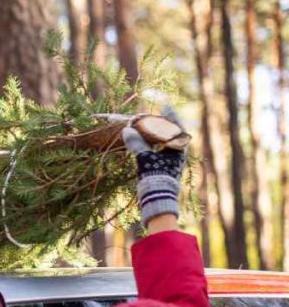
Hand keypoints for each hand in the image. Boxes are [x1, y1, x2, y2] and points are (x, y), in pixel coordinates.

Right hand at [122, 105, 185, 226]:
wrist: (158, 199)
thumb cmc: (155, 177)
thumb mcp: (145, 159)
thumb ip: (137, 144)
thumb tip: (127, 130)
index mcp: (178, 149)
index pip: (177, 127)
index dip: (171, 116)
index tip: (166, 106)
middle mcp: (177, 154)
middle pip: (172, 134)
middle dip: (164, 124)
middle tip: (155, 116)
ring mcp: (172, 162)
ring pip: (167, 143)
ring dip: (158, 134)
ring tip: (149, 127)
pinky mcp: (165, 168)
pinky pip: (161, 151)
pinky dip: (154, 144)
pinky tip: (146, 143)